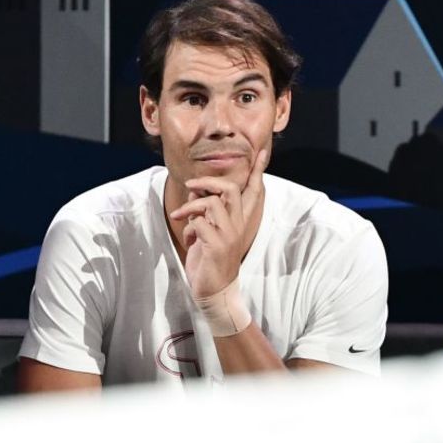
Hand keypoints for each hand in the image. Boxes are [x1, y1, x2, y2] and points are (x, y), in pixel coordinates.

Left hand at [168, 149, 267, 297]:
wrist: (214, 291)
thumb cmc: (209, 258)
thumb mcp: (208, 230)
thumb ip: (206, 210)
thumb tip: (196, 191)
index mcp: (241, 221)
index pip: (253, 191)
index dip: (257, 171)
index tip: (261, 151)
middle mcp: (239, 226)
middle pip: (230, 189)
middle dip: (207, 181)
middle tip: (190, 185)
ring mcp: (229, 236)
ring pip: (212, 202)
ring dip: (190, 206)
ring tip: (180, 216)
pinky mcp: (217, 246)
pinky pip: (198, 222)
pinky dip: (188, 227)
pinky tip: (188, 239)